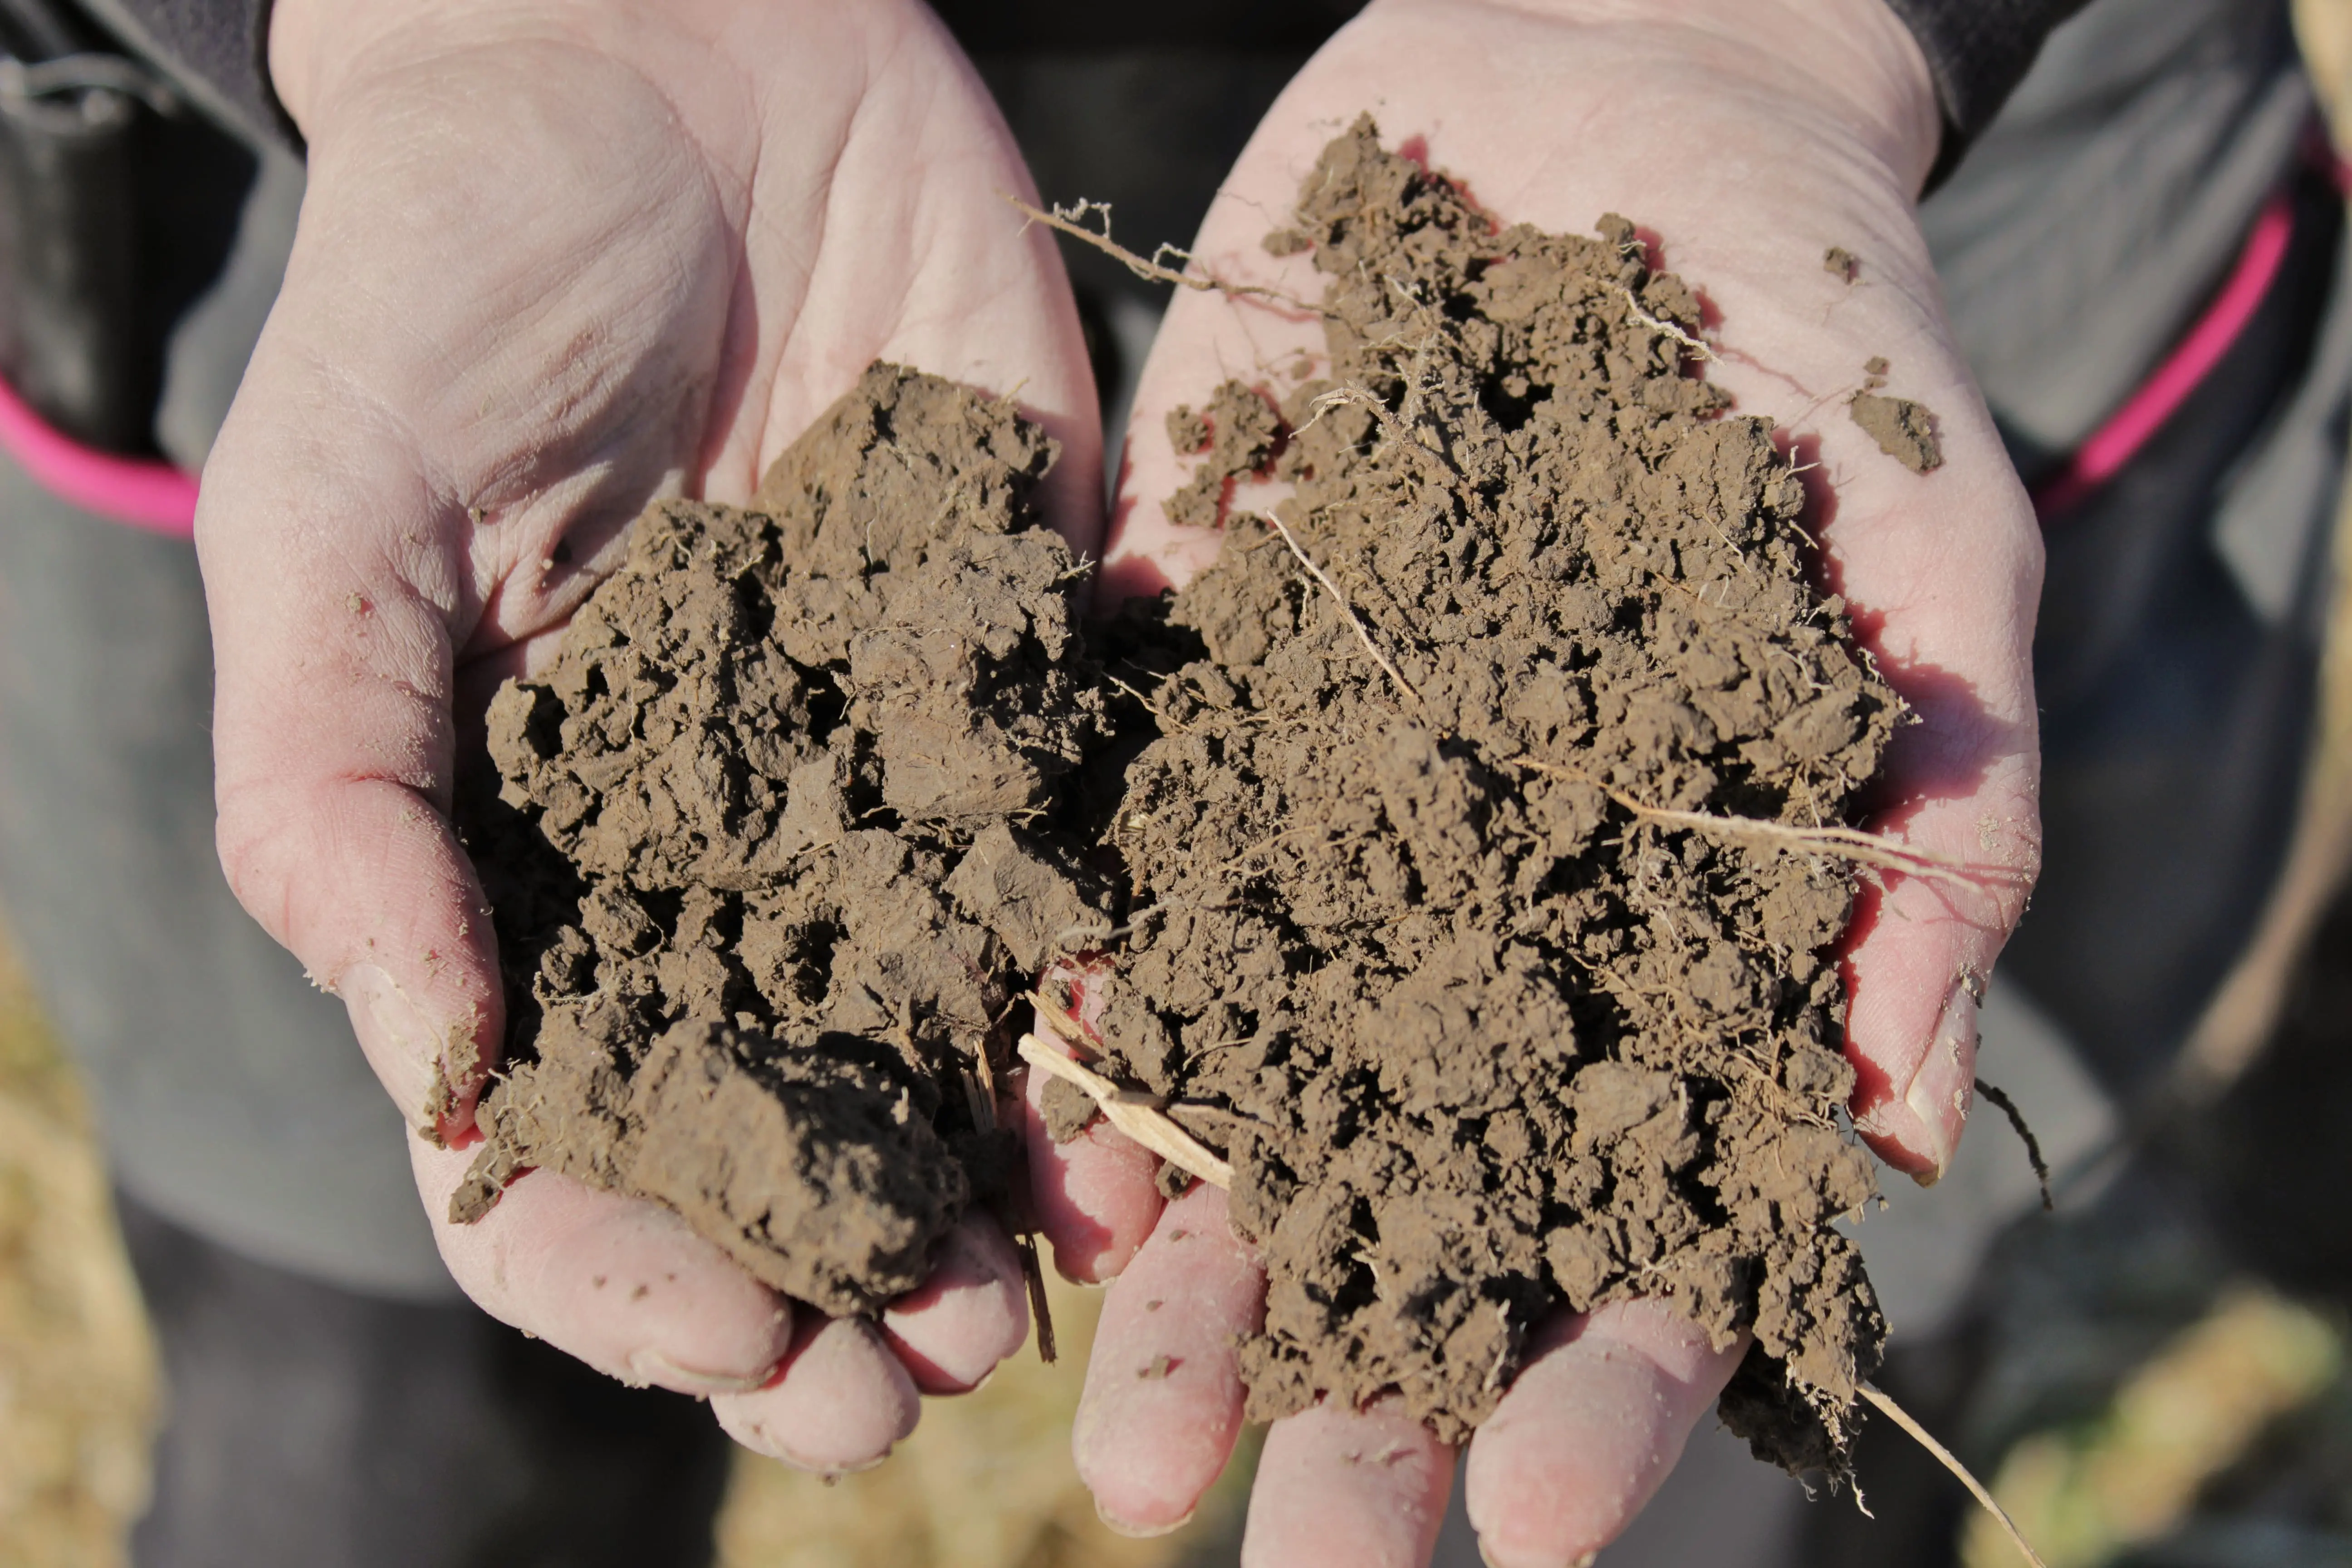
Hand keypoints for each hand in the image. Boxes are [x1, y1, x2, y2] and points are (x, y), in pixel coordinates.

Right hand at [201, 0, 1098, 1467]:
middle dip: (853, 1270)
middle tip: (931, 1369)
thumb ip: (342, 791)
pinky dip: (1123, 981)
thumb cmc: (452, 287)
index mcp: (529, 870)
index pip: (568, 1143)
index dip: (642, 1274)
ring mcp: (880, 787)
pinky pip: (1082, 863)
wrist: (682, 74)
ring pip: (949, 1042)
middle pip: (782, 1132)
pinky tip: (1164, 1074)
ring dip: (1010, 1179)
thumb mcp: (331, 524)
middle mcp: (715, 867)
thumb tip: (436, 1063)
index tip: (748, 1351)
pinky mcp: (1024, 679)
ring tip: (1075, 1278)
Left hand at [1027, 0, 2041, 1559]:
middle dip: (1345, 1375)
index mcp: (1669, 936)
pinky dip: (1078, 1023)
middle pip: (1415, 1206)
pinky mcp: (1186, 701)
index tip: (1523, 1513)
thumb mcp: (1928, 555)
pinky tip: (1026, 1149)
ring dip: (1182, 1266)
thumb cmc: (1821, 333)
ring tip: (1109, 1429)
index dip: (1599, 1381)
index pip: (1643, 1220)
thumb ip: (1934, 828)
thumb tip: (1906, 1121)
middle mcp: (1481, 919)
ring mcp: (1322, 820)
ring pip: (1245, 1094)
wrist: (1610, 117)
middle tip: (1254, 1532)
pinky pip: (1119, 886)